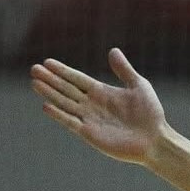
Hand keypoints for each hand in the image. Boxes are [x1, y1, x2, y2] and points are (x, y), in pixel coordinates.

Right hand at [31, 48, 166, 164]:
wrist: (155, 139)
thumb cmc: (150, 114)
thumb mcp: (138, 86)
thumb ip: (124, 70)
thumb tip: (112, 51)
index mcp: (102, 92)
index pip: (77, 79)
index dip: (63, 71)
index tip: (47, 62)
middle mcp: (92, 105)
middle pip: (66, 89)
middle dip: (51, 80)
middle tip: (34, 69)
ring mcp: (90, 119)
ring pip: (65, 103)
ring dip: (50, 93)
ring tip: (34, 83)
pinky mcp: (90, 134)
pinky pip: (71, 122)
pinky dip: (59, 114)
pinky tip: (46, 105)